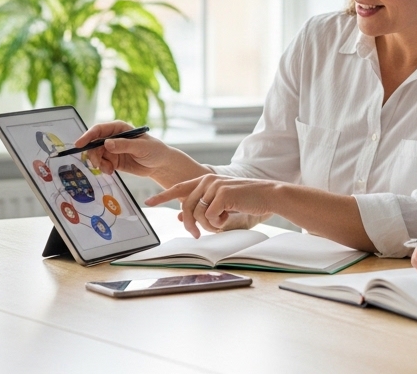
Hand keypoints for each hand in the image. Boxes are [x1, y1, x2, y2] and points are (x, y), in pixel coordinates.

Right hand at [74, 121, 180, 179]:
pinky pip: (101, 164)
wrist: (160, 164)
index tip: (79, 144)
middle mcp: (113, 137)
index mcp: (119, 128)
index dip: (87, 136)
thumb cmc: (154, 150)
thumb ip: (124, 145)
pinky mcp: (113, 160)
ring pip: (96, 155)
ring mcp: (112, 149)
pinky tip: (111, 171)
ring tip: (109, 170)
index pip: (99, 130)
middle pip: (94, 144)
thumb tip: (106, 143)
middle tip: (97, 164)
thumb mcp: (141, 147)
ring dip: (98, 163)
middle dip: (93, 154)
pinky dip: (103, 168)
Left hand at [146, 174, 285, 237]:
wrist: (267, 194)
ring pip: (198, 214)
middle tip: (195, 235)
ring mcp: (214, 186)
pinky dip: (219, 223)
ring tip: (222, 221)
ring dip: (209, 225)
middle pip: (186, 206)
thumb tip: (180, 216)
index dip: (163, 196)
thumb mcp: (220, 204)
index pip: (179, 188)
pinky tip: (229, 217)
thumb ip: (201, 207)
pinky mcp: (222, 194)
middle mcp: (207, 180)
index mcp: (205, 180)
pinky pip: (211, 217)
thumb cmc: (245, 199)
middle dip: (190, 224)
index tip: (149, 202)